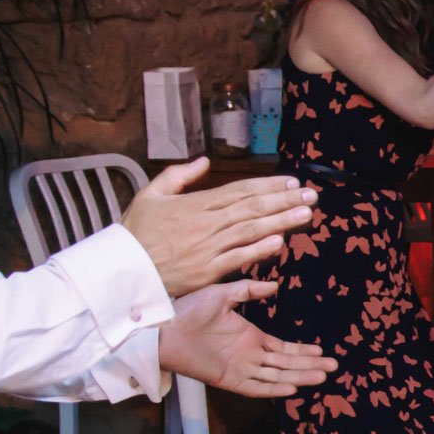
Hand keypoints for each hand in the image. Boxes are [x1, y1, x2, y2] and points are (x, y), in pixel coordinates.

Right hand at [123, 158, 319, 296]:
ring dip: (281, 222)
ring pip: (250, 230)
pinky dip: (259, 250)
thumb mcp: (150, 195)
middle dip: (284, 200)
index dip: (268, 186)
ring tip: (306, 214)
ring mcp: (208, 248)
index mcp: (195, 203)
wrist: (122, 268)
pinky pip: (238, 258)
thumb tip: (204, 162)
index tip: (292, 181)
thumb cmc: (136, 232)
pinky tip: (280, 242)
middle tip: (311, 195)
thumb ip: (178, 176)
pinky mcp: (207, 271)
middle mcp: (205, 223)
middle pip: (252, 208)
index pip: (239, 191)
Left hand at [157, 281, 337, 397]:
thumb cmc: (188, 310)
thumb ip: (249, 290)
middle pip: (286, 364)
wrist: (162, 327)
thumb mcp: (223, 294)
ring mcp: (239, 368)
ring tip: (322, 376)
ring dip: (299, 376)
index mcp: (250, 337)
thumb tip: (276, 285)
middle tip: (334, 366)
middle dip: (310, 365)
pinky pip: (255, 387)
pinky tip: (292, 388)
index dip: (303, 350)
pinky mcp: (227, 379)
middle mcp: (249, 355)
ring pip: (277, 376)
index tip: (323, 351)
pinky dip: (273, 389)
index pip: (283, 349)